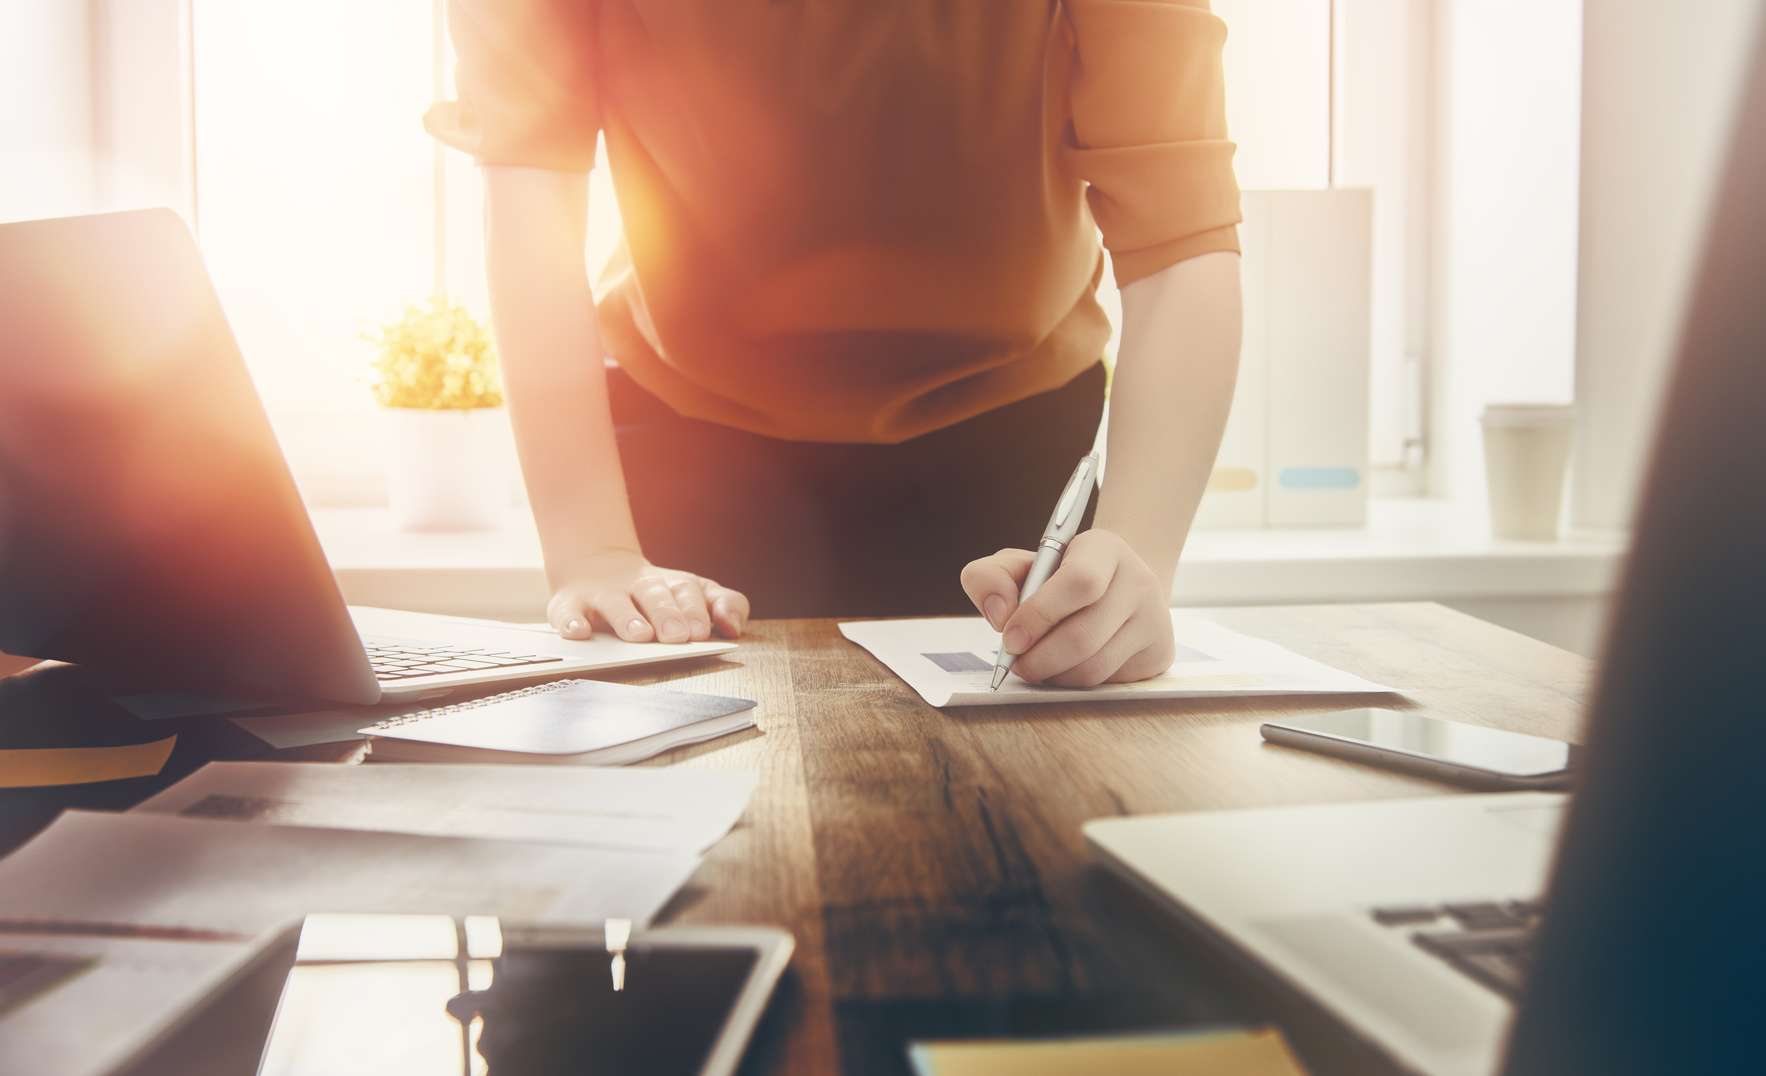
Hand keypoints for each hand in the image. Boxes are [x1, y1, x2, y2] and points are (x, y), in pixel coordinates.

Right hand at [546, 549, 748, 642]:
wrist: (594, 566)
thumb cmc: (652, 594)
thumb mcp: (692, 594)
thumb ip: (724, 605)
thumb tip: (734, 627)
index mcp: (673, 584)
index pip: (689, 592)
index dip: (696, 610)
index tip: (702, 632)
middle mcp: (639, 586)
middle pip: (655, 595)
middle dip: (667, 614)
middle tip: (676, 637)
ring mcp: (603, 594)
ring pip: (616, 603)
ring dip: (627, 618)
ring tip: (639, 636)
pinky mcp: (570, 604)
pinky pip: (568, 613)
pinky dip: (572, 623)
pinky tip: (579, 634)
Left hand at [960, 529, 1173, 686]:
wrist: (1116, 588)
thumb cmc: (1058, 578)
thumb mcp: (1021, 566)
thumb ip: (990, 577)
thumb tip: (999, 614)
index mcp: (1105, 548)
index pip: (1080, 582)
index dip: (1039, 615)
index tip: (1009, 636)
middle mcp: (1139, 581)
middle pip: (1084, 635)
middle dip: (1038, 658)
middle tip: (1016, 663)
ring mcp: (1155, 619)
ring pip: (1093, 666)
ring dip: (1053, 675)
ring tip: (1037, 664)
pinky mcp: (1159, 653)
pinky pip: (1107, 682)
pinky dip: (1074, 682)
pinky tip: (1064, 667)